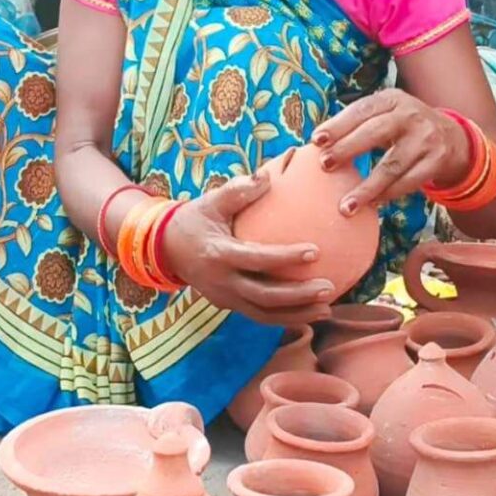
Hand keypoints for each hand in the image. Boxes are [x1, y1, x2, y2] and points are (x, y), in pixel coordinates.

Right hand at [162, 172, 335, 325]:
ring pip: (263, 314)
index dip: (285, 257)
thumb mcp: (211, 201)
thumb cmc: (195, 219)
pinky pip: (258, 316)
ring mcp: (223, 298)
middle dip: (298, 296)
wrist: (165, 248)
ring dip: (296, 314)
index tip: (315, 251)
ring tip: (327, 309)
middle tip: (329, 288)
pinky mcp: (228, 305)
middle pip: (264, 296)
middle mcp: (221, 282)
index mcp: (218, 253)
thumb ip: (238, 190)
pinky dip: (284, 319)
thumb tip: (268, 176)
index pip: (256, 259)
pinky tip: (309, 315)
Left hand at [312, 89, 470, 212]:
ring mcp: (426, 139)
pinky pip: (408, 182)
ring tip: (346, 206)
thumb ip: (358, 123)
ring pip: (392, 165)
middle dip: (348, 148)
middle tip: (325, 165)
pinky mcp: (436, 161)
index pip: (361, 110)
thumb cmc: (403, 127)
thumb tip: (318, 144)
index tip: (317, 140)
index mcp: (392, 99)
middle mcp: (410, 115)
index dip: (338, 125)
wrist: (452, 138)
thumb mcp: (386, 113)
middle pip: (375, 133)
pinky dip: (388, 195)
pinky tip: (371, 204)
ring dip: (367, 188)